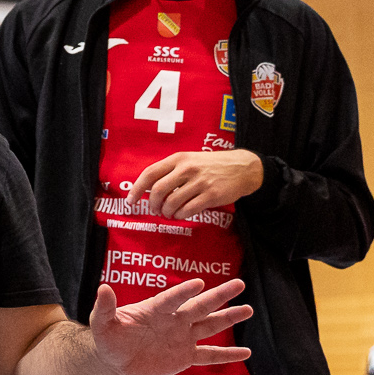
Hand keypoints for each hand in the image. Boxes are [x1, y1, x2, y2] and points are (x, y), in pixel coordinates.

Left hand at [89, 278, 251, 374]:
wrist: (117, 360)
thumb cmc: (110, 336)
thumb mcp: (102, 323)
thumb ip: (105, 307)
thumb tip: (103, 288)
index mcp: (156, 309)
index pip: (172, 299)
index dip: (184, 292)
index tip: (199, 283)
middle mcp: (174, 320)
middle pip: (200, 306)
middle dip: (219, 296)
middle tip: (239, 283)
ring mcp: (183, 337)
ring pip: (210, 326)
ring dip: (229, 318)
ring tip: (248, 309)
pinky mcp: (186, 356)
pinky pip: (209, 355)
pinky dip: (227, 354)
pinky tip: (246, 352)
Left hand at [127, 149, 264, 218]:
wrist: (242, 168)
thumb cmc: (212, 165)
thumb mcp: (190, 159)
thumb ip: (171, 170)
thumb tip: (149, 188)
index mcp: (179, 158)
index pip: (150, 173)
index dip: (138, 189)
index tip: (131, 201)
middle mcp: (187, 168)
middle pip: (158, 191)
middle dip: (153, 205)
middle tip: (155, 211)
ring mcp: (199, 182)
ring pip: (172, 203)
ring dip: (167, 212)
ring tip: (169, 214)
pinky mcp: (211, 195)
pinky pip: (188, 210)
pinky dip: (180, 215)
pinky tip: (181, 214)